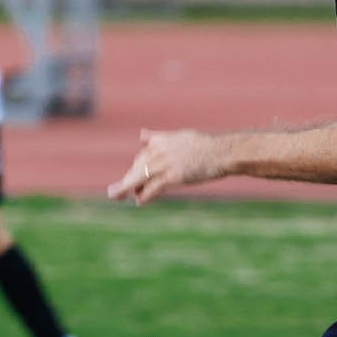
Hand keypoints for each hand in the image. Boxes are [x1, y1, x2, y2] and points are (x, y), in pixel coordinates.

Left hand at [108, 129, 228, 205]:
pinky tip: (139, 201)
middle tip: (114, 192)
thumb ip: (157, 137)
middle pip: (137, 168)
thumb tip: (141, 135)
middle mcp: (160, 150)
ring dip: (125, 188)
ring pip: (140, 177)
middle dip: (126, 181)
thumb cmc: (204, 146)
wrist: (222, 152)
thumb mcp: (178, 136)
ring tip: (115, 196)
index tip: (130, 181)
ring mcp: (166, 163)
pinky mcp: (174, 175)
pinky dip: (145, 195)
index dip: (135, 171)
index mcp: (160, 141)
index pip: (141, 157)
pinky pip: (154, 187)